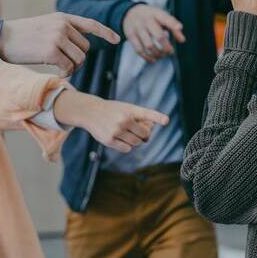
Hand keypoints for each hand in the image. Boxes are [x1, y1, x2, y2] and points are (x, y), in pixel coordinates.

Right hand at [0, 13, 119, 76]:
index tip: (117, 40)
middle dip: (78, 59)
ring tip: (59, 68)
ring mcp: (57, 37)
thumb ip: (62, 32)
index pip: (90, 24)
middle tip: (64, 64)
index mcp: (62, 17)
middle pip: (85, 48)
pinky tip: (56, 73)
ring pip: (79, 59)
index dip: (106, 32)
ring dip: (72, 68)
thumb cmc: (21, 36)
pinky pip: (68, 67)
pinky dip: (65, 73)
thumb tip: (79, 50)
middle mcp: (63, 25)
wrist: (0, 37)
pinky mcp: (51, 51)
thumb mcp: (44, 26)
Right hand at [53, 89, 168, 152]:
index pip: (147, 114)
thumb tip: (148, 133)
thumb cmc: (113, 111)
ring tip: (127, 133)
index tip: (166, 121)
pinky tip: (120, 138)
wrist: (91, 112)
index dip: (157, 117)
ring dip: (135, 141)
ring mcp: (117, 130)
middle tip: (137, 131)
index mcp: (130, 110)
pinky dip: (127, 146)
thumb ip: (140, 118)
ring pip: (137, 143)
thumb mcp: (126, 108)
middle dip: (144, 135)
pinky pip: (127, 149)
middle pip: (145, 134)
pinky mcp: (110, 140)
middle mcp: (124, 119)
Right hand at [122, 5, 186, 62]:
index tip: (179, 27)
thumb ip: (173, 27)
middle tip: (171, 51)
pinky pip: (139, 50)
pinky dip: (147, 57)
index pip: (165, 18)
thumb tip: (182, 40)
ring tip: (162, 55)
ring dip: (158, 53)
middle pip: (158, 35)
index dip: (173, 23)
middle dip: (166, 46)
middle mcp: (146, 20)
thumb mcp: (161, 17)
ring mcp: (137, 28)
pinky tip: (154, 59)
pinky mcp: (131, 36)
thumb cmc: (151, 17)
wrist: (130, 13)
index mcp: (156, 14)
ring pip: (149, 45)